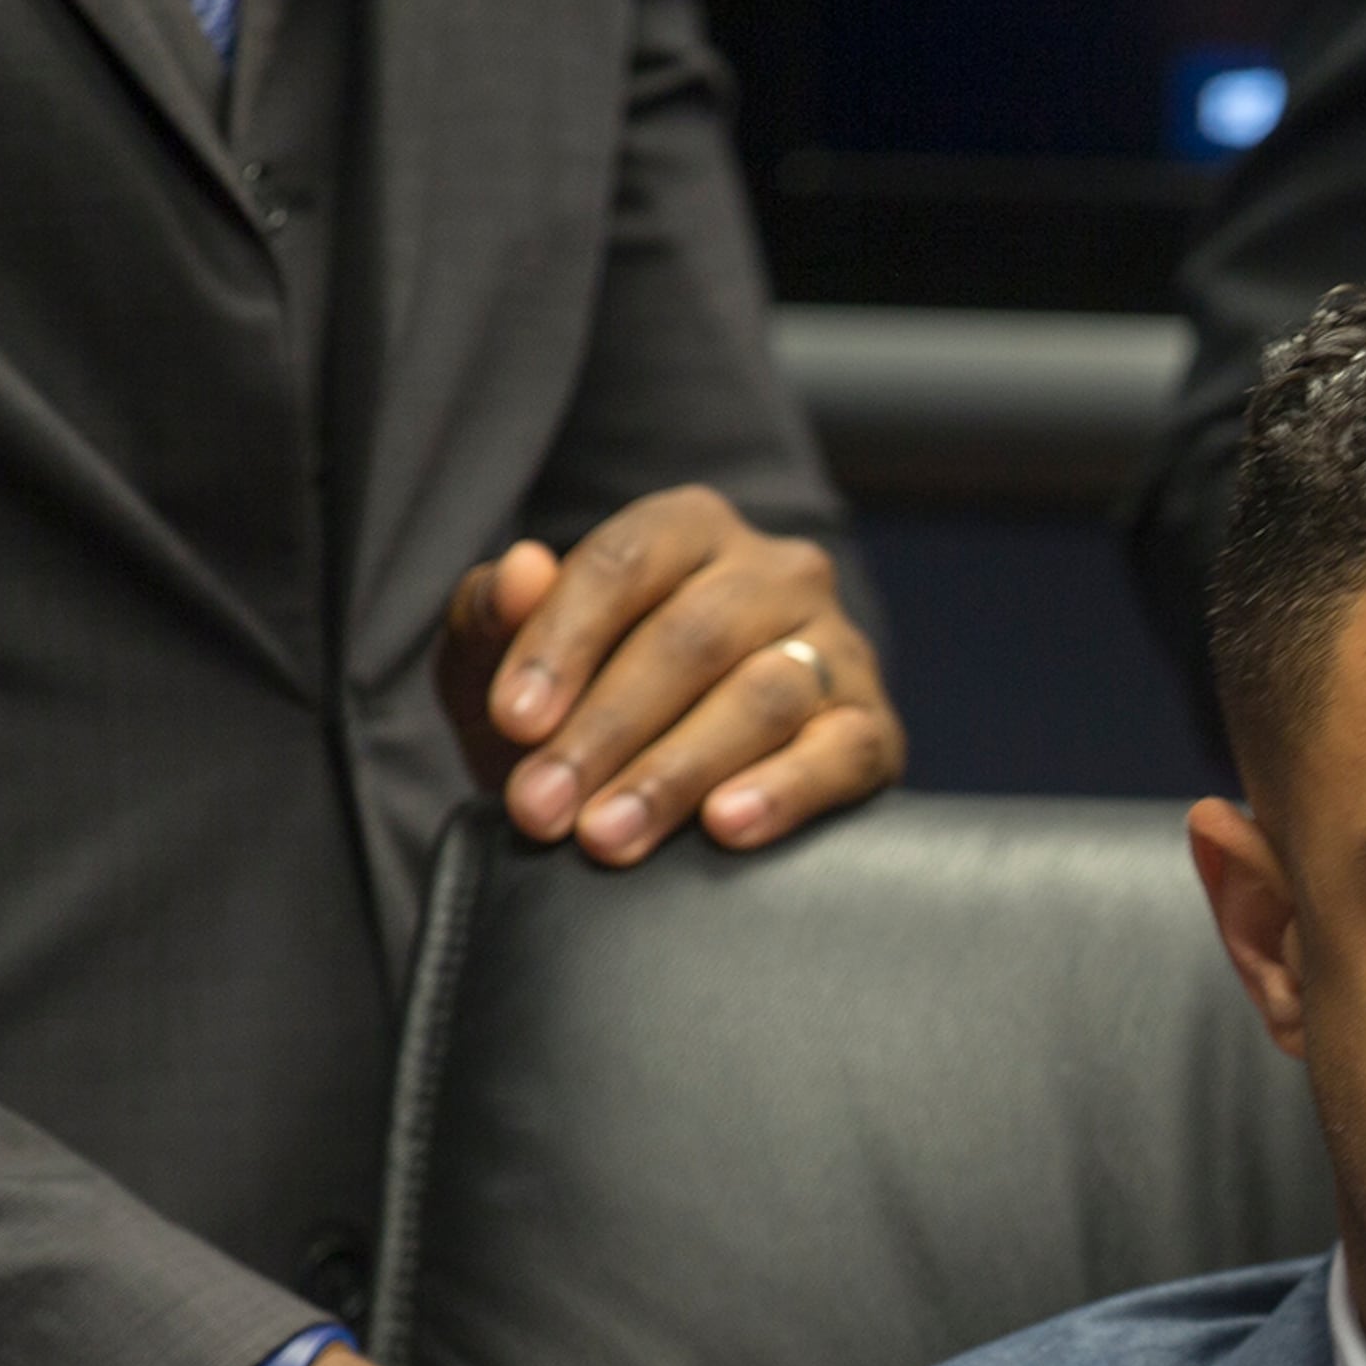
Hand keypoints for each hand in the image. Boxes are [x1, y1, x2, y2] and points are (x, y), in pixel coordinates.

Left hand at [440, 485, 903, 863]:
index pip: (623, 565)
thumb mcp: (506, 663)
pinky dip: (783, 790)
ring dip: (674, 772)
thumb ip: (492, 613)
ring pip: (763, 696)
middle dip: (604, 731)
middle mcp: (776, 570)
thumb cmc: (579, 706)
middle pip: (691, 639)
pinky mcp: (873, 727)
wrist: (669, 779)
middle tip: (540, 808)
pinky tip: (725, 826)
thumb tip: (520, 571)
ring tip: (608, 836)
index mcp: (687, 529)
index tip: (512, 723)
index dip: (561, 643)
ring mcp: (836, 646)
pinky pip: (841, 753)